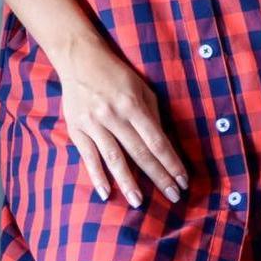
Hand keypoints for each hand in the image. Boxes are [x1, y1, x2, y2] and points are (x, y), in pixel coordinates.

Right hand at [57, 34, 188, 206]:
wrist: (78, 58)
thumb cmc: (115, 72)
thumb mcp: (140, 86)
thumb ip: (152, 113)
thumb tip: (163, 143)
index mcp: (132, 104)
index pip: (157, 141)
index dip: (171, 163)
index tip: (183, 180)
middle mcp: (113, 115)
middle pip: (139, 153)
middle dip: (158, 176)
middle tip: (173, 197)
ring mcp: (93, 123)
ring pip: (114, 158)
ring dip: (128, 183)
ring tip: (139, 202)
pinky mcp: (76, 128)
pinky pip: (88, 156)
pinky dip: (97, 175)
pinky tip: (106, 192)